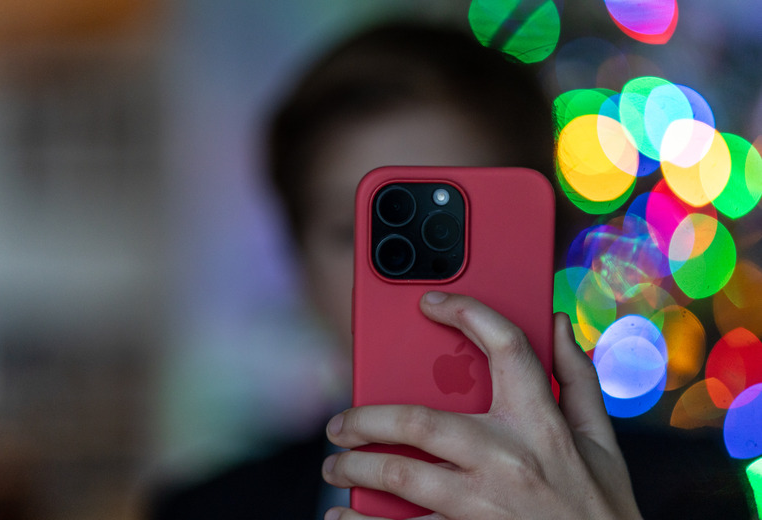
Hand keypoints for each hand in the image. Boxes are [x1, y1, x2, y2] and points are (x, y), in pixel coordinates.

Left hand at [322, 292, 641, 519]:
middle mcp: (508, 460)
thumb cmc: (601, 507)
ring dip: (356, 468)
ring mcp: (485, 505)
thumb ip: (578, 379)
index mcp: (542, 425)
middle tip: (340, 424)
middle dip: (367, 418)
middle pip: (419, 421)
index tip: (430, 303)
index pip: (506, 348)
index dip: (467, 313)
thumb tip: (555, 323)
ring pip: (401, 476)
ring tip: (335, 467)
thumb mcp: (601, 441)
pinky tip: (341, 517)